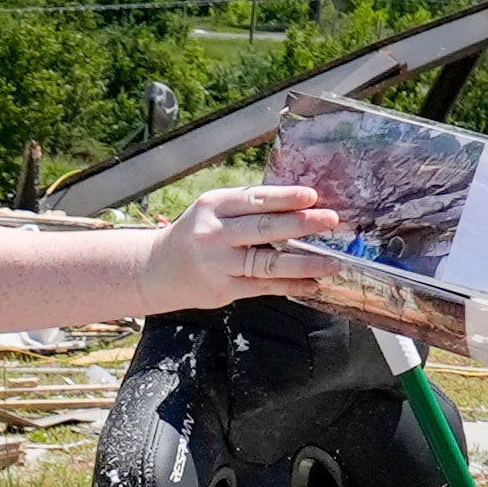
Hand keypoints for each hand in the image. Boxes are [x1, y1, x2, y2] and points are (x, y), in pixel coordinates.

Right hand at [140, 184, 344, 313]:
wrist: (155, 270)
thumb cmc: (193, 234)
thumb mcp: (211, 210)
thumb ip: (246, 206)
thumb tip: (295, 204)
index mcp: (214, 206)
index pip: (256, 200)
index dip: (285, 198)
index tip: (312, 197)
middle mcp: (215, 234)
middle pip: (265, 229)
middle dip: (302, 225)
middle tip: (331, 221)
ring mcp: (219, 264)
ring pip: (268, 263)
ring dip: (304, 263)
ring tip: (332, 262)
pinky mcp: (224, 289)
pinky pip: (264, 287)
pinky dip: (290, 286)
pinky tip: (312, 284)